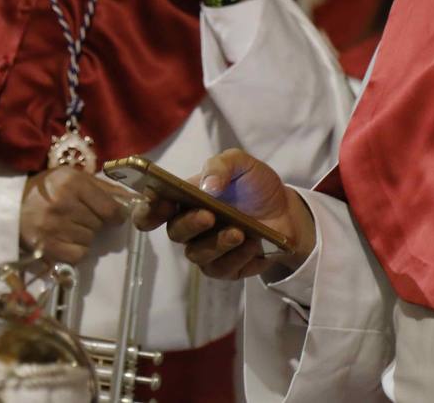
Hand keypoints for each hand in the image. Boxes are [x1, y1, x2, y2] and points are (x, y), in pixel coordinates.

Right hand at [21, 167, 129, 263]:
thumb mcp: (74, 178)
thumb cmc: (47, 188)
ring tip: (67, 225)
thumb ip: (106, 188)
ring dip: (84, 235)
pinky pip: (78, 255)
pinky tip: (64, 239)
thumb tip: (136, 201)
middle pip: (100, 225)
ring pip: (90, 240)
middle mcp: (63, 204)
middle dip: (95, 222)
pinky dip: (76, 250)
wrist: (10, 205)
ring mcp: (53, 227)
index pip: (111, 209)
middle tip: (79, 216)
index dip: (116, 215)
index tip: (113, 216)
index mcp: (73, 182)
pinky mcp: (47, 247)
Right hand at [134, 149, 316, 279]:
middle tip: (209, 216)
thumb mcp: (241, 164)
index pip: (152, 210)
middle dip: (190, 224)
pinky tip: (252, 245)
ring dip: (217, 243)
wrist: (286, 211)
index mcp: (184, 200)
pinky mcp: (225, 268)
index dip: (147, 210)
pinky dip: (237, 257)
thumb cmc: (254, 186)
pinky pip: (222, 269)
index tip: (159, 204)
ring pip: (197, 254)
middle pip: (175, 232)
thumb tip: (207, 186)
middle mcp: (189, 227)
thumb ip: (221, 166)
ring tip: (239, 232)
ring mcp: (206, 249)